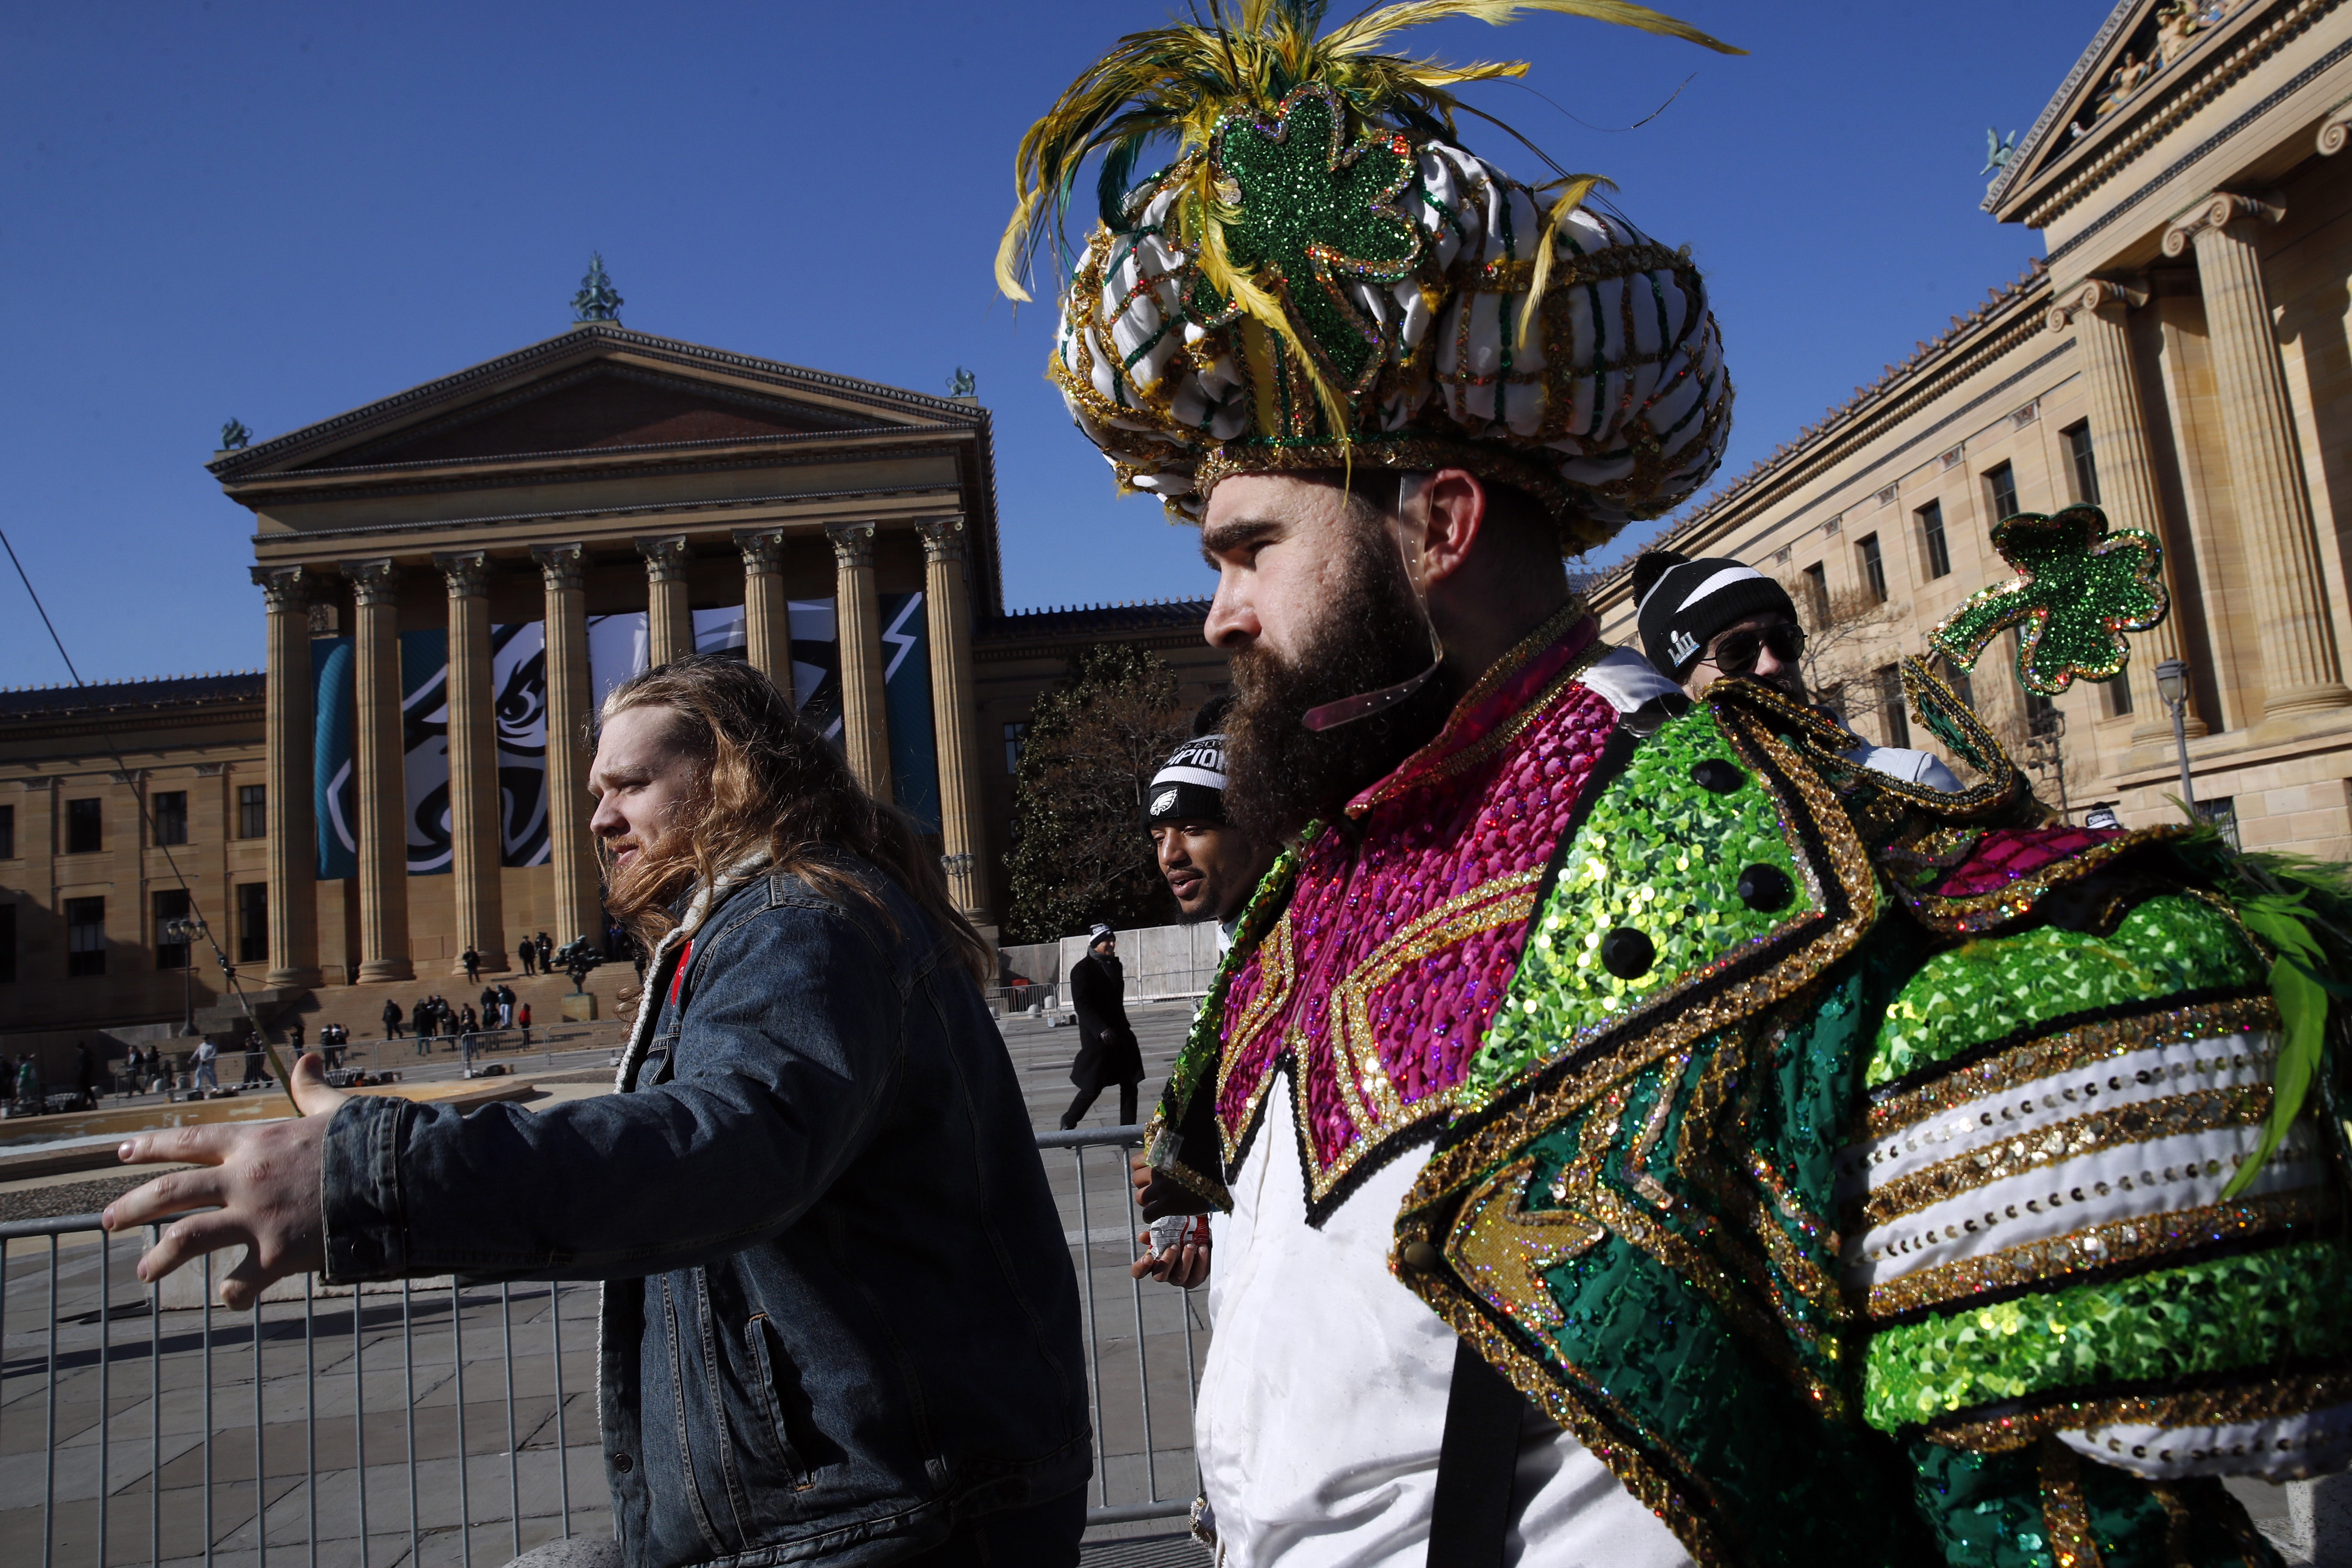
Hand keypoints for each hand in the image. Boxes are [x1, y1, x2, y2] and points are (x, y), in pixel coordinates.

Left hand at [103, 1053, 349, 1309]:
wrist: (397, 1180)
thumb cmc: (367, 1143)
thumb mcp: (334, 1111)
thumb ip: (311, 1091)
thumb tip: (305, 1062)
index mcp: (254, 1142)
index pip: (188, 1141)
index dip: (150, 1147)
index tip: (122, 1154)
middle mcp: (245, 1180)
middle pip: (169, 1192)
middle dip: (131, 1207)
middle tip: (108, 1220)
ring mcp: (257, 1219)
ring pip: (185, 1239)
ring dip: (158, 1258)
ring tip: (143, 1272)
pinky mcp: (276, 1255)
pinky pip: (240, 1282)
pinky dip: (232, 1293)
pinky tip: (229, 1298)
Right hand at [1130, 1217, 1210, 1288]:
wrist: (1200, 1234)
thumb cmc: (1179, 1233)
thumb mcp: (1166, 1229)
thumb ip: (1154, 1232)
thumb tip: (1144, 1236)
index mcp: (1153, 1262)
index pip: (1139, 1272)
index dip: (1140, 1268)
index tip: (1148, 1257)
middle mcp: (1165, 1272)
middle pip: (1159, 1276)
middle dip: (1167, 1261)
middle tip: (1174, 1246)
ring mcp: (1180, 1278)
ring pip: (1180, 1277)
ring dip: (1185, 1260)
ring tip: (1191, 1244)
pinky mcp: (1195, 1278)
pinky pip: (1197, 1275)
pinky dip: (1201, 1261)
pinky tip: (1202, 1248)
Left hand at [1131, 1148, 1212, 1221]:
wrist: (1222, 1181)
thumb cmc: (1208, 1167)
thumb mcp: (1187, 1154)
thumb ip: (1172, 1156)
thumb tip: (1163, 1159)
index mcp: (1163, 1156)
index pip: (1136, 1162)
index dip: (1141, 1169)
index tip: (1149, 1172)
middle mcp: (1159, 1171)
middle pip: (1136, 1180)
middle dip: (1145, 1185)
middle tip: (1156, 1189)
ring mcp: (1162, 1188)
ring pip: (1140, 1197)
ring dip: (1148, 1200)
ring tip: (1159, 1201)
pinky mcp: (1167, 1205)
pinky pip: (1147, 1214)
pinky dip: (1151, 1216)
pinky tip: (1160, 1213)